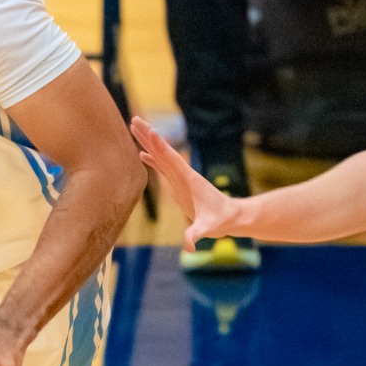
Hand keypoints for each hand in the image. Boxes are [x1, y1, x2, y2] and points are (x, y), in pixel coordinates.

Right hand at [130, 117, 244, 249]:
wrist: (231, 216)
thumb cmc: (220, 221)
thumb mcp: (209, 229)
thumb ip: (197, 235)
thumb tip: (188, 246)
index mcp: (189, 180)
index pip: (172, 159)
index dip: (160, 146)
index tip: (149, 130)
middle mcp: (183, 174)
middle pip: (163, 152)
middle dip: (149, 136)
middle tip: (134, 119)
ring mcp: (180, 178)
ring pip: (161, 156)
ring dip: (148, 142)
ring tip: (134, 127)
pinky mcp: (178, 184)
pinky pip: (162, 168)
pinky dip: (152, 159)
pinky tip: (141, 154)